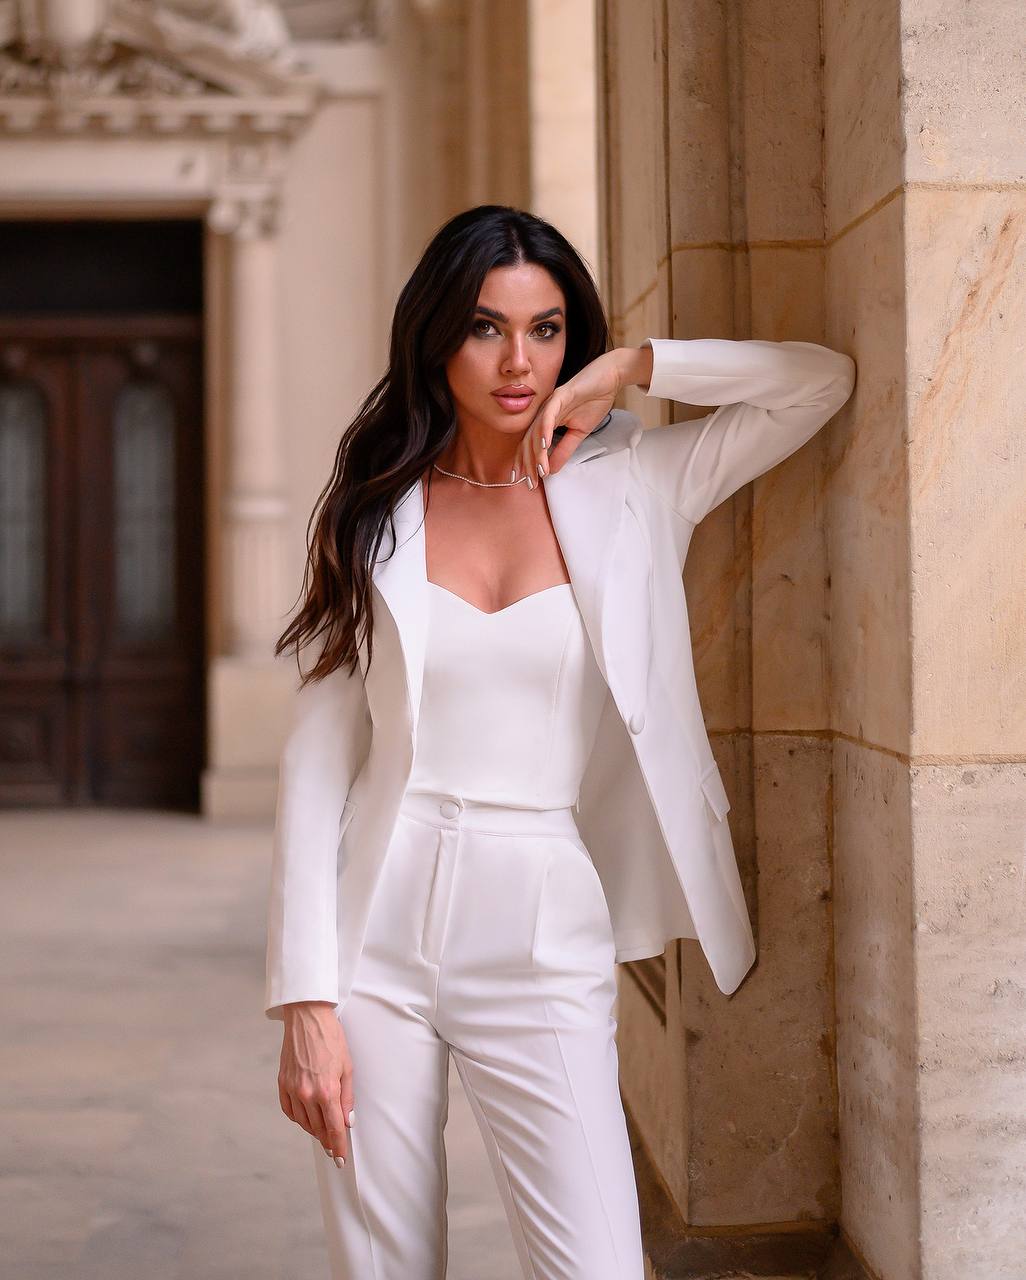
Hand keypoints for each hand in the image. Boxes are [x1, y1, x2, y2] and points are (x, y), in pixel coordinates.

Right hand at [278, 1001, 354, 1167]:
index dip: (338, 1146)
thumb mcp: (347, 1067)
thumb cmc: (331, 1038)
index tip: (340, 1159)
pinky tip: (305, 1118)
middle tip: (333, 1146)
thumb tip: (347, 1121)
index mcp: (327, 1090)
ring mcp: (292, 1089)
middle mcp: (307, 1094)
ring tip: (322, 1132)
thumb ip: (347, 1097)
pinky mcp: (282, 1084)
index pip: (334, 1128)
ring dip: (314, 1130)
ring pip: (303, 1122)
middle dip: (327, 1140)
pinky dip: (298, 1118)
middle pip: (318, 1129)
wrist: (307, 1018)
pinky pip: (289, 1111)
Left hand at [513, 345, 652, 485]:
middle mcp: (544, 413)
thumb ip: (564, 450)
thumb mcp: (579, 433)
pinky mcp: (560, 395)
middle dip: (528, 464)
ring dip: (536, 452)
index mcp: (546, 421)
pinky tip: (543, 445)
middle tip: (529, 483)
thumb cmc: (594, 401)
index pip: (531, 446)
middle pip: (529, 441)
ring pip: (537, 431)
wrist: (609, 378)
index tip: (527, 483)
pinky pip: (548, 415)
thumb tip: (552, 470)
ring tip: (538, 470)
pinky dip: (544, 430)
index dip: (527, 464)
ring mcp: (550, 403)